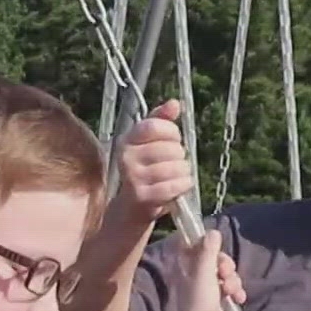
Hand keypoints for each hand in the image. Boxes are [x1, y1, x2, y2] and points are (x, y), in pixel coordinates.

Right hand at [114, 99, 194, 222]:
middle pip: (169, 148)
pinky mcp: (142, 196)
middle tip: (175, 162)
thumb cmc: (146, 170)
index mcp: (127, 140)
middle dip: (180, 155)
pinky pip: (173, 186)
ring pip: (175, 167)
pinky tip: (182, 185)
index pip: (154, 126)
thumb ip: (161, 121)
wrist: (132, 207)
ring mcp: (133, 177)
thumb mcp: (150, 143)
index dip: (171, 132)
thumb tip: (174, 103)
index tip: (174, 139)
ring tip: (178, 175)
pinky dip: (183, 185)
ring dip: (184, 172)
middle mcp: (126, 157)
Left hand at [175, 230, 229, 310]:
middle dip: (226, 264)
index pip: (192, 243)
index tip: (216, 248)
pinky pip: (229, 286)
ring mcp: (205, 286)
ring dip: (233, 280)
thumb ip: (208, 251)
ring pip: (224, 272)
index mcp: (185, 265)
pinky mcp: (215, 298)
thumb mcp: (204, 273)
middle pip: (214, 257)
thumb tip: (212, 231)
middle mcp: (193, 273)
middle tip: (226, 274)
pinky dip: (236, 291)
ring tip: (233, 292)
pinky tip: (239, 299)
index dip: (206, 242)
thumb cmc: (199, 303)